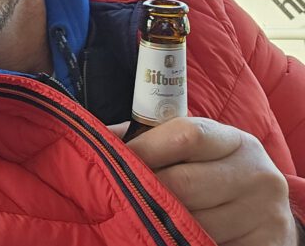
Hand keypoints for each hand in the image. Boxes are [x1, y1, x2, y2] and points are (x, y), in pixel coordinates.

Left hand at [109, 117, 296, 245]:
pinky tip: (173, 238)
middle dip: (147, 192)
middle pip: (183, 182)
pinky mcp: (267, 243)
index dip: (143, 149)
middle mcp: (256, 173)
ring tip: (147, 221)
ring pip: (193, 222)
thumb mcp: (194, 153)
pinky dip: (185, 243)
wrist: (266, 215)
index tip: (114, 162)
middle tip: (123, 198)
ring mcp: (265, 211)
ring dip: (163, 224)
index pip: (185, 134)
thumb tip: (101, 139)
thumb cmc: (215, 177)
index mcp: (234, 141)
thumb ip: (152, 141)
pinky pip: (211, 244)